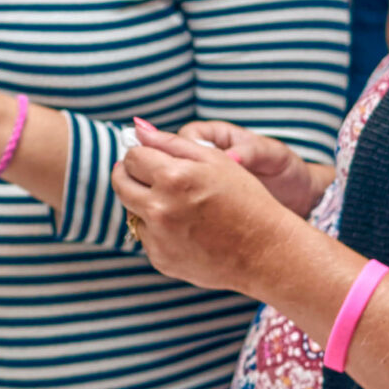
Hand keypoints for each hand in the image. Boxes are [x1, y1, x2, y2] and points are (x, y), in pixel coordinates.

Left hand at [112, 123, 301, 296]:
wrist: (266, 253)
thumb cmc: (246, 200)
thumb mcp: (215, 160)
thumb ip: (171, 142)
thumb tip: (137, 129)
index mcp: (173, 178)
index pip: (132, 157)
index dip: (141, 154)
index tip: (151, 158)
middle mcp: (160, 209)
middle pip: (121, 183)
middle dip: (131, 175)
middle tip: (150, 176)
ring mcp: (159, 238)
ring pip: (131, 210)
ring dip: (144, 203)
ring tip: (178, 204)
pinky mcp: (161, 259)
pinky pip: (146, 237)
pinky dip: (158, 230)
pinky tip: (186, 229)